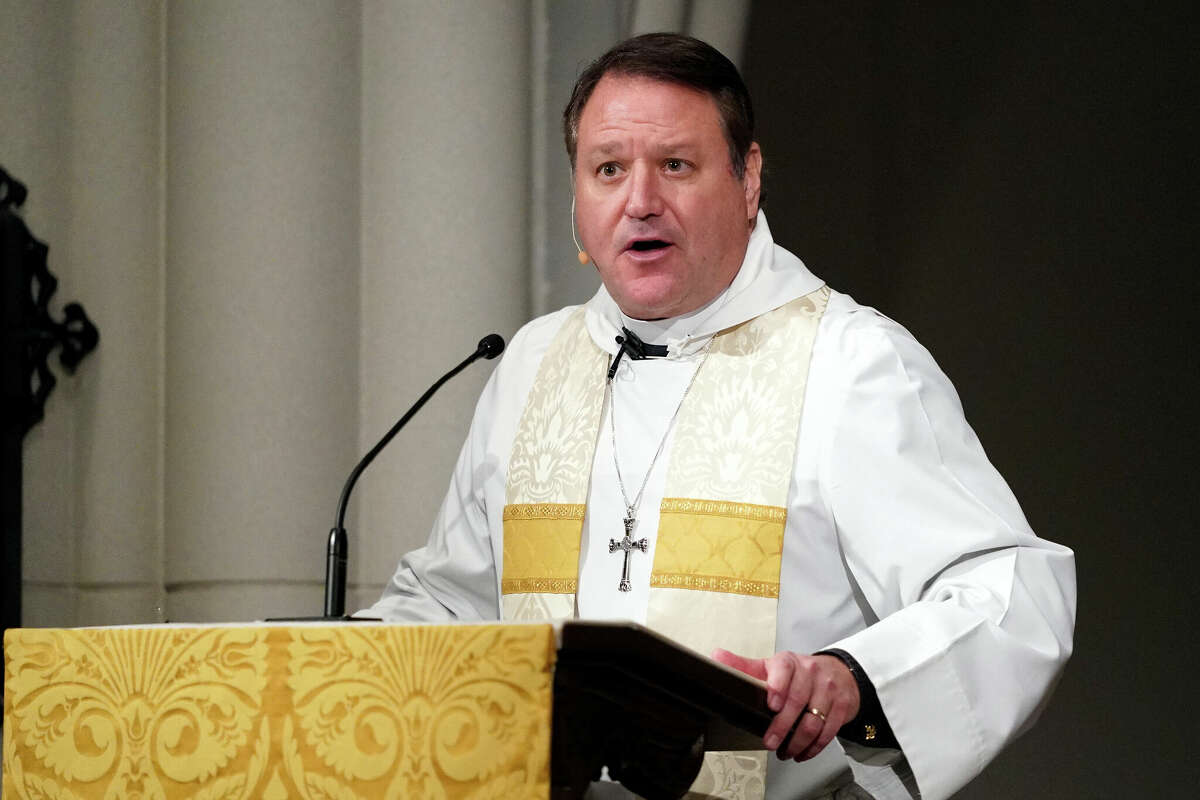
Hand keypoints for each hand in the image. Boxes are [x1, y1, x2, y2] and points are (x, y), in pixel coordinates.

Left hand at [712, 648, 859, 760]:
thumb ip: (743, 666)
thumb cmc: (798, 673)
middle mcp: (810, 672)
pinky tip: (802, 752)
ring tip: (784, 751)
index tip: (772, 704)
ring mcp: (828, 689)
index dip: (778, 687)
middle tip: (770, 742)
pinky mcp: (841, 706)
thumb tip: (717, 657)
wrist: (837, 674)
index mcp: (789, 662)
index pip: (784, 670)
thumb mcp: (770, 667)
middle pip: (798, 701)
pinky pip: (829, 730)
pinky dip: (814, 747)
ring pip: (814, 720)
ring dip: (797, 742)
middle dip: (782, 726)